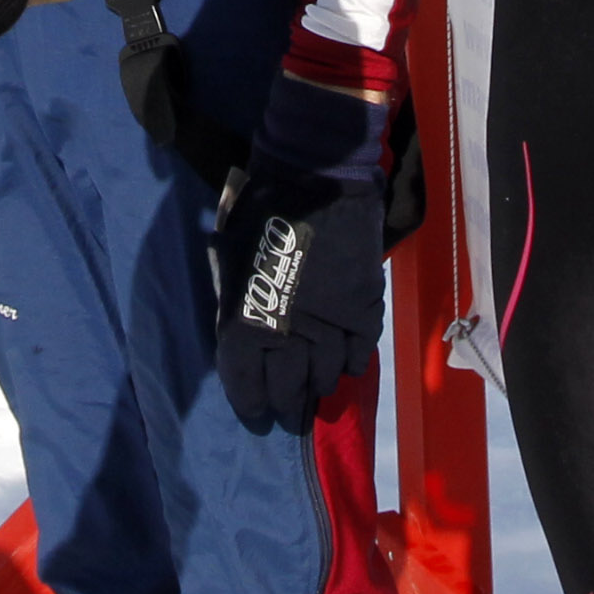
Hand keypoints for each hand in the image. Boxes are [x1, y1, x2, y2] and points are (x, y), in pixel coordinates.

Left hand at [217, 79, 395, 431]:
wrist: (312, 177)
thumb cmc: (259, 215)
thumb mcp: (230, 265)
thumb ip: (237, 309)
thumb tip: (247, 342)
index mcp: (244, 324)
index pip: (245, 385)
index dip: (251, 406)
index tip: (257, 416)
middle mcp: (286, 335)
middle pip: (287, 391)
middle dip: (286, 409)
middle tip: (290, 416)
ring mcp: (328, 324)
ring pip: (325, 378)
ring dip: (318, 388)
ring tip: (316, 393)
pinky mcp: (362, 310)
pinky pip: (359, 354)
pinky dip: (351, 364)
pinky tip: (344, 366)